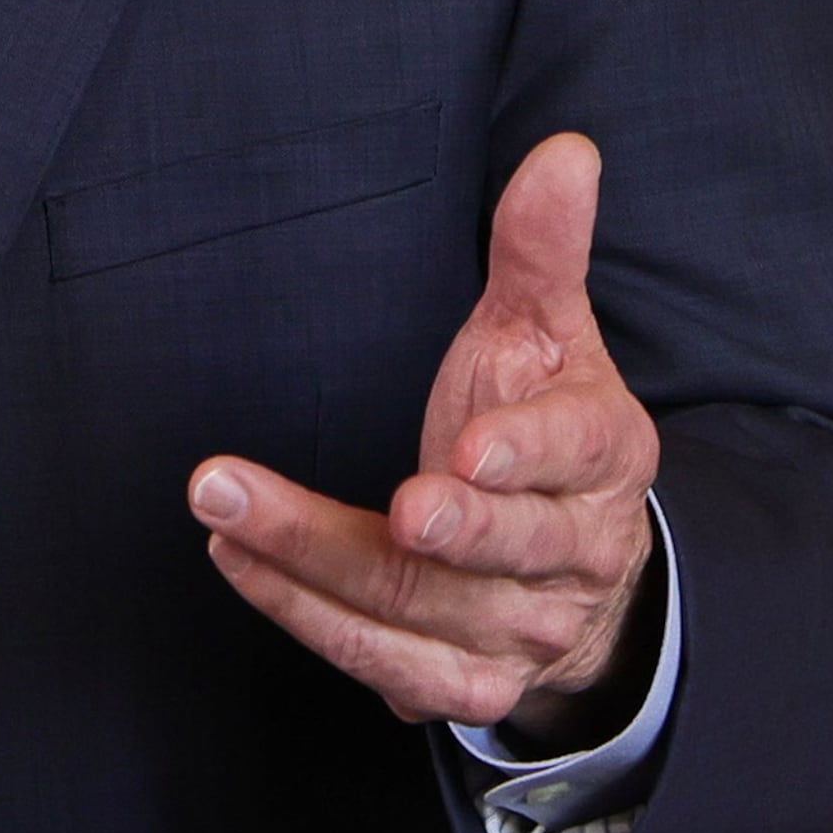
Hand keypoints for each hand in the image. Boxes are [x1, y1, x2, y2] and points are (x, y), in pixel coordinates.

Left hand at [188, 133, 659, 735]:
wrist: (575, 565)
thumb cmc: (541, 421)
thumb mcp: (546, 328)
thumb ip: (541, 246)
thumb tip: (565, 151)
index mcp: (605, 456)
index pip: (577, 454)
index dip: (526, 455)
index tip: (467, 450)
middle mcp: (573, 552)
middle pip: (503, 548)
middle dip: (439, 530)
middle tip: (384, 506)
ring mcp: (522, 627)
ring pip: (422, 610)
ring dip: (317, 563)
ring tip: (227, 508)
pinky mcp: (469, 681)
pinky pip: (389, 666)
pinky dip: (311, 621)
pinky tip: (242, 561)